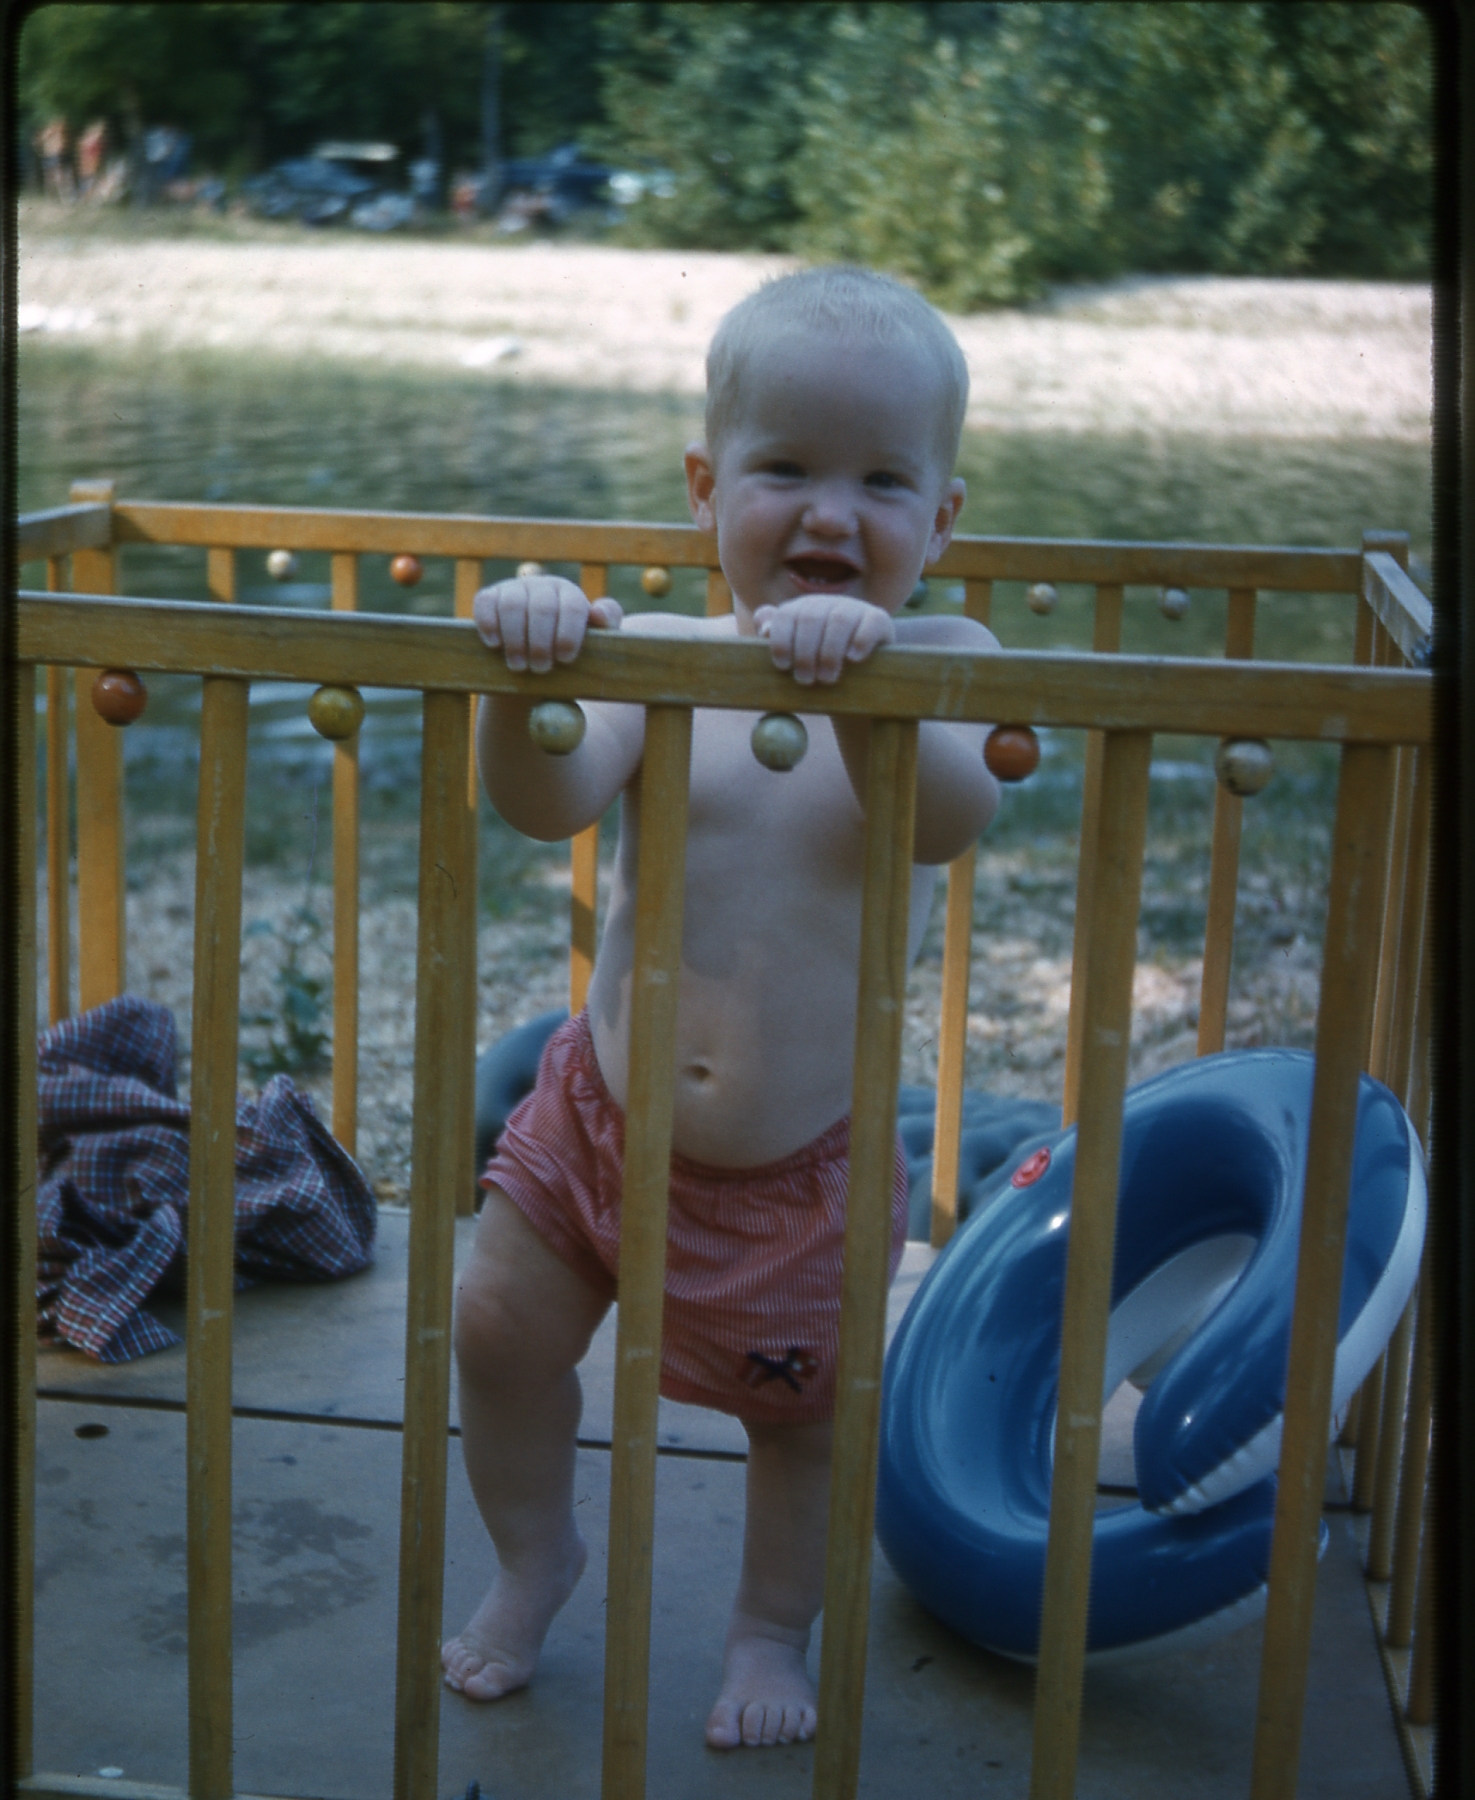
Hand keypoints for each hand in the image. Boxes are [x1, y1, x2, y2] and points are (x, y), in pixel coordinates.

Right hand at [473, 575, 622, 672]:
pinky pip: (485, 603)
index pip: (573, 607)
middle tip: (541, 669)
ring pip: (512, 605)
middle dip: (541, 643)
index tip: (565, 659)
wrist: (530, 662)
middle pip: (542, 608)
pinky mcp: (489, 597)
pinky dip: (489, 624)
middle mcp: (542, 586)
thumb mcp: (595, 641)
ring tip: (519, 666)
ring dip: (516, 640)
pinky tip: (496, 645)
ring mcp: (514, 589)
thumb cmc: (566, 652)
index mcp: (570, 595)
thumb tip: (599, 613)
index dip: (569, 634)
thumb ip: (608, 625)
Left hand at [753, 595, 894, 685]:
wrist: (862, 671)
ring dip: (829, 652)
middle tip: (805, 680)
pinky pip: (871, 622)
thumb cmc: (820, 664)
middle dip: (805, 653)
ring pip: (839, 620)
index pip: (785, 615)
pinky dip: (861, 640)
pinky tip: (853, 659)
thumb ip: (777, 640)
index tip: (782, 666)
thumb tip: (764, 629)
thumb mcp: (796, 655)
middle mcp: (827, 603)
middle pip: (810, 618)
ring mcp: (854, 608)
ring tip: (827, 678)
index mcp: (802, 609)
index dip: (781, 640)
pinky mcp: (879, 619)